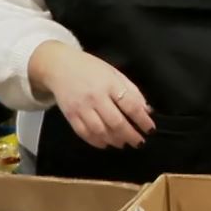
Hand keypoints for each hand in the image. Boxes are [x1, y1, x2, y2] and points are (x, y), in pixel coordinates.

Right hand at [28, 41, 153, 148]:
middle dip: (131, 135)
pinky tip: (106, 143)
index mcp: (110, 83)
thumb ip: (131, 91)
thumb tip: (146, 110)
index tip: (150, 129)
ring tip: (124, 143)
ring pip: (101, 131)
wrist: (60, 66)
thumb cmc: (91, 68)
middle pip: (116, 122)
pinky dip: (97, 142)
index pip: (131, 105)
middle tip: (139, 142)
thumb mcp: (114, 73)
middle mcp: (96, 97)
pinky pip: (85, 133)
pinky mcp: (70, 115)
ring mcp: (81, 107)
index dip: (142, 120)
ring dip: (115, 141)